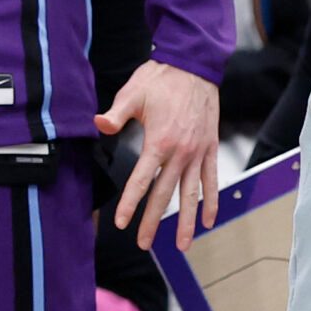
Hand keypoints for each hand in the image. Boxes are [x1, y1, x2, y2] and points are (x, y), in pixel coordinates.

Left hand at [94, 62, 220, 251]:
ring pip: (191, 194)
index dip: (131, 203)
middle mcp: (181, 152)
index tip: (122, 223)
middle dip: (152, 221)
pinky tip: (208, 220)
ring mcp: (198, 152)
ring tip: (182, 245)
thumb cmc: (162, 79)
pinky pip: (212, 180)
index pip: (142, 180)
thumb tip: (98, 125)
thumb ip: (116, 114)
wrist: (195, 66)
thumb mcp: (133, 93)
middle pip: (165, 194)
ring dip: (186, 221)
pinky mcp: (210, 148)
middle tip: (143, 243)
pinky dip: (211, 201)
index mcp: (160, 142)